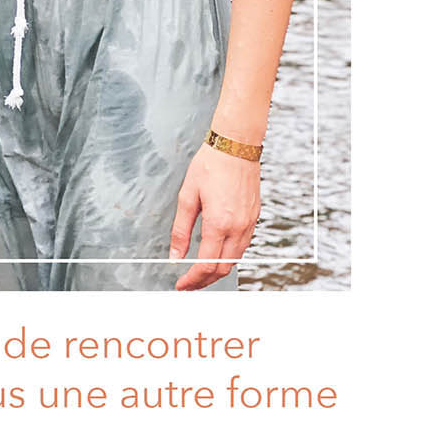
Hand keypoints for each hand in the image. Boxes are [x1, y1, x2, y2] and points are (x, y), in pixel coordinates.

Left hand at [170, 141, 260, 290]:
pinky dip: (228, 256)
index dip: (192, 280)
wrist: (236, 145)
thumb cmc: (211, 164)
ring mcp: (249, 223)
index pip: (205, 264)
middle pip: (222, 268)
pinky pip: (242, 246)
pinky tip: (215, 253)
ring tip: (199, 272)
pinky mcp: (254, 217)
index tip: (181, 285)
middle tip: (188, 284)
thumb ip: (180, 230)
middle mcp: (237, 227)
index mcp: (219, 223)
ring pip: (234, 260)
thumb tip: (176, 256)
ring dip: (217, 270)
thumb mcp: (187, 197)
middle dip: (204, 281)